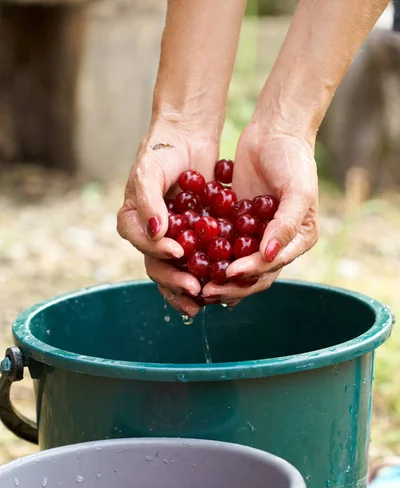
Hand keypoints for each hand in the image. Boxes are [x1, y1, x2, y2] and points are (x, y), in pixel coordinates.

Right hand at [117, 121, 218, 317]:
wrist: (188, 135)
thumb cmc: (162, 150)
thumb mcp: (150, 172)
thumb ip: (149, 202)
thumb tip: (156, 234)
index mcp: (133, 222)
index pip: (142, 244)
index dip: (158, 253)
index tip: (178, 252)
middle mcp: (151, 236)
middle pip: (159, 266)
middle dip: (177, 280)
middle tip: (195, 289)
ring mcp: (175, 239)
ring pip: (180, 269)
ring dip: (191, 286)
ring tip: (206, 298)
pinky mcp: (196, 238)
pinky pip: (202, 259)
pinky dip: (210, 273)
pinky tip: (223, 284)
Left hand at [202, 123, 318, 302]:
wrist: (275, 132)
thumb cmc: (293, 160)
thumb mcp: (297, 190)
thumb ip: (286, 225)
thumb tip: (268, 256)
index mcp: (298, 241)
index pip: (271, 266)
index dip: (249, 274)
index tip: (228, 273)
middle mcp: (278, 244)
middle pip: (252, 275)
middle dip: (230, 285)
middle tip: (206, 290)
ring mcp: (256, 236)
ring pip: (236, 265)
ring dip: (218, 276)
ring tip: (197, 284)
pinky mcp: (238, 225)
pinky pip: (223, 246)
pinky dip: (210, 256)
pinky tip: (192, 262)